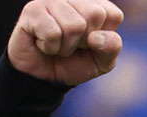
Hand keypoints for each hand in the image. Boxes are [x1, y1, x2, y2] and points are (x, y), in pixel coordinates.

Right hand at [7, 0, 124, 86]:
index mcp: (95, 4)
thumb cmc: (74, 63)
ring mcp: (52, 1)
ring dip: (66, 46)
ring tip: (57, 45)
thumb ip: (111, 47)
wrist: (43, 77)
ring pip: (73, 25)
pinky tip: (43, 44)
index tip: (90, 43)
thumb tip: (97, 37)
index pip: (113, 15)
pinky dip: (50, 47)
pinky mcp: (33, 10)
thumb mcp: (101, 61)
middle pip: (94, 14)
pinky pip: (52, 33)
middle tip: (71, 44)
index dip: (103, 38)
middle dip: (84, 40)